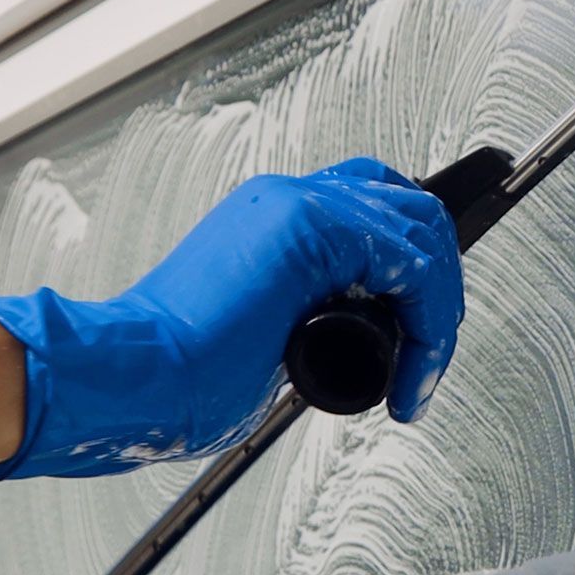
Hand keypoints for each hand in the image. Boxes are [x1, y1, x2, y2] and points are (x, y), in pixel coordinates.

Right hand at [0, 157, 463, 478]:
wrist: (134, 375)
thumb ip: (304, 319)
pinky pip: (413, 267)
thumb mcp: (263, 335)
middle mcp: (290, 200)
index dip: (413, 262)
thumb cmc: (177, 373)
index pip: (372, 208)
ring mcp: (301, 207)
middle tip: (430, 354)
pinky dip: (430, 328)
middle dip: (439, 284)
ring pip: (422, 234)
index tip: (422, 329)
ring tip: (422, 375)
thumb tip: (348, 343)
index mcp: (274, 219)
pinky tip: (412, 375)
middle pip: (409, 208)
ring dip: (438, 312)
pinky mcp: (313, 231)